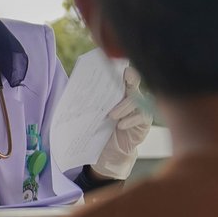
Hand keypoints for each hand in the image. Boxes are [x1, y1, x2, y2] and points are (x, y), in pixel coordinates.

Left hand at [91, 65, 151, 180]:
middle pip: (134, 82)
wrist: (110, 150)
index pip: (122, 74)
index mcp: (118, 88)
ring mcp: (141, 106)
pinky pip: (142, 116)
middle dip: (130, 80)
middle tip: (126, 78)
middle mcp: (132, 94)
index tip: (120, 66)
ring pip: (136, 100)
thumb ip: (90, 100)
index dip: (122, 69)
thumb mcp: (93, 112)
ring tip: (111, 115)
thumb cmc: (101, 127)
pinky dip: (130, 120)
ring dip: (124, 106)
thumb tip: (72, 90)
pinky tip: (120, 125)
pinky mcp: (145, 120)